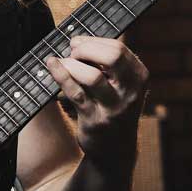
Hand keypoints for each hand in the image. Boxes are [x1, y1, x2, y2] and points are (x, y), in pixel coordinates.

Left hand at [45, 35, 148, 166]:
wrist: (115, 150)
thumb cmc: (113, 108)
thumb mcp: (122, 85)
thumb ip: (108, 64)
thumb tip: (77, 40)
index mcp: (139, 77)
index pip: (118, 48)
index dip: (93, 42)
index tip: (78, 43)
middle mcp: (130, 92)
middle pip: (113, 57)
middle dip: (87, 49)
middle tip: (73, 52)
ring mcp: (114, 108)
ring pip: (92, 76)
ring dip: (72, 64)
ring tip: (63, 62)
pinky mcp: (94, 120)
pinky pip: (75, 93)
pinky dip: (61, 75)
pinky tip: (52, 65)